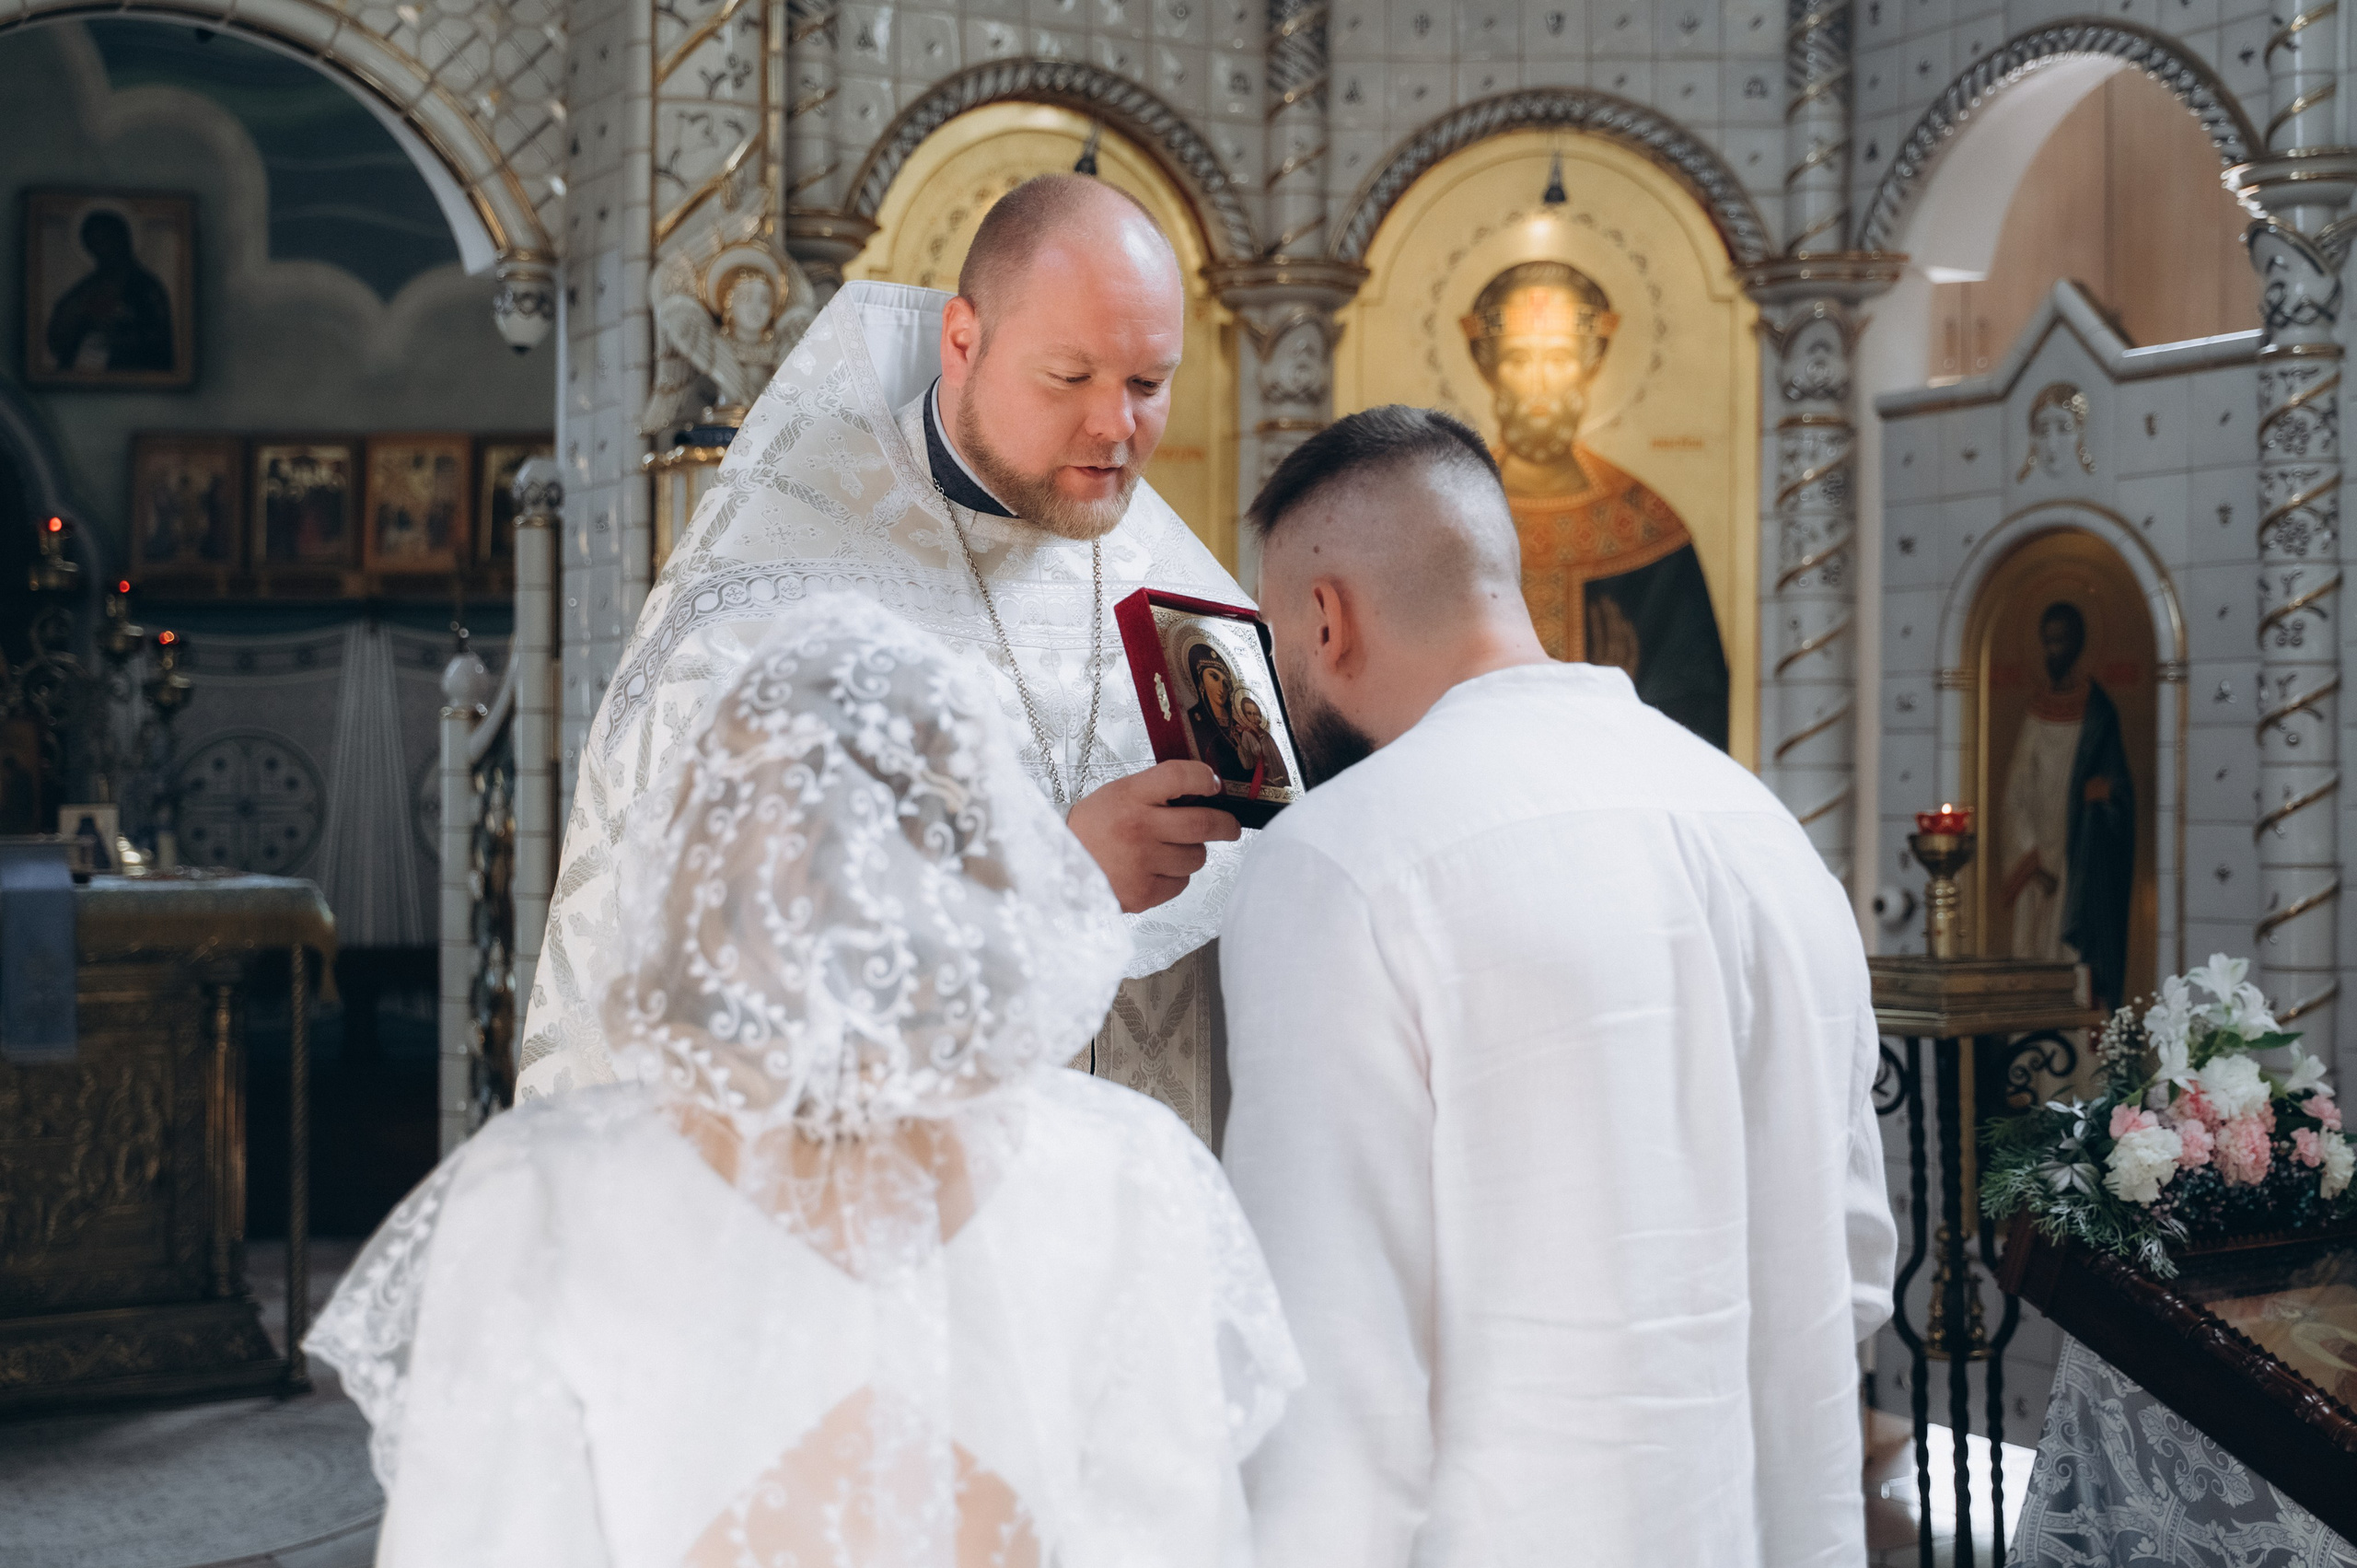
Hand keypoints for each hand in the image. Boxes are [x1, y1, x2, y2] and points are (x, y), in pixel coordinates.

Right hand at [1066, 760, 1242, 912]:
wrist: (1056, 871)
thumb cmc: (1092, 830)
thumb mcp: (1116, 795)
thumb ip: (1154, 791)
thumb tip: (1204, 791)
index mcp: (1129, 795)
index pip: (1180, 776)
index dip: (1204, 778)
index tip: (1213, 785)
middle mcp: (1138, 827)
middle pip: (1204, 823)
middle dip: (1226, 825)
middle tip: (1230, 827)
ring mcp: (1142, 862)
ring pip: (1197, 856)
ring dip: (1193, 852)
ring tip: (1171, 849)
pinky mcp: (1145, 892)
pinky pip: (1182, 882)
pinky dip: (1176, 876)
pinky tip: (1155, 870)